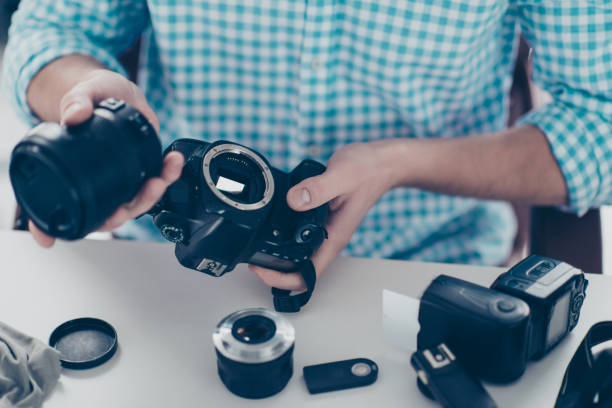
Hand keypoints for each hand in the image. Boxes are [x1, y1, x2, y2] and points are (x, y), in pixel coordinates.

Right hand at [29, 69, 183, 246]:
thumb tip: (74, 115)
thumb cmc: (92, 97)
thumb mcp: (82, 93)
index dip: (62, 225)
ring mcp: (122, 179)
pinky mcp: (143, 170)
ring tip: (161, 177)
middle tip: (135, 200)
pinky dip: (168, 174)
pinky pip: (156, 179)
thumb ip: (75, 102)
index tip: (74, 229)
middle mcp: (98, 182)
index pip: (65, 206)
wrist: (115, 91)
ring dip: (152, 194)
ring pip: (137, 201)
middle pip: (110, 212)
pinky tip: (173, 162)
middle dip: (126, 211)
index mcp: (74, 172)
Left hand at [249, 141, 397, 290]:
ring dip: (277, 256)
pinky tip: (271, 223)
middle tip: (252, 259)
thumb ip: (318, 188)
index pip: (308, 274)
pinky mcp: (321, 217)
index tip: (261, 269)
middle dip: (273, 271)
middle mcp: (329, 237)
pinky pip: (299, 235)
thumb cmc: (368, 170)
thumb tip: (294, 201)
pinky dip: (283, 235)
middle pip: (300, 269)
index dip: (281, 279)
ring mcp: (325, 229)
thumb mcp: (342, 175)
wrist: (381, 163)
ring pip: (299, 254)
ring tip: (256, 245)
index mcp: (334, 237)